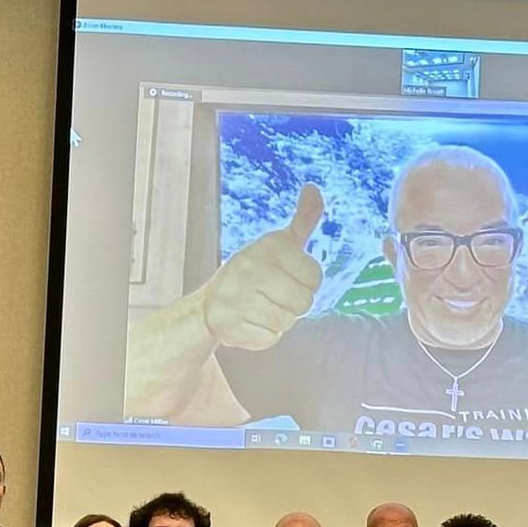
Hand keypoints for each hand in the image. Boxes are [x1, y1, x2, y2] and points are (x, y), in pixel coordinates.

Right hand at [198, 185, 324, 349]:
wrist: (212, 302)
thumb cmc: (256, 272)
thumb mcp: (280, 243)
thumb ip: (303, 220)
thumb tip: (314, 187)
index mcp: (268, 247)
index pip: (315, 276)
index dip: (307, 284)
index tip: (289, 278)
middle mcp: (250, 267)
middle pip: (304, 303)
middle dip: (294, 305)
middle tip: (275, 296)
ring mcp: (236, 296)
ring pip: (286, 322)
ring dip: (280, 321)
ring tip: (262, 308)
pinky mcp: (228, 324)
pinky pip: (269, 339)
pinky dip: (263, 336)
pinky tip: (250, 322)